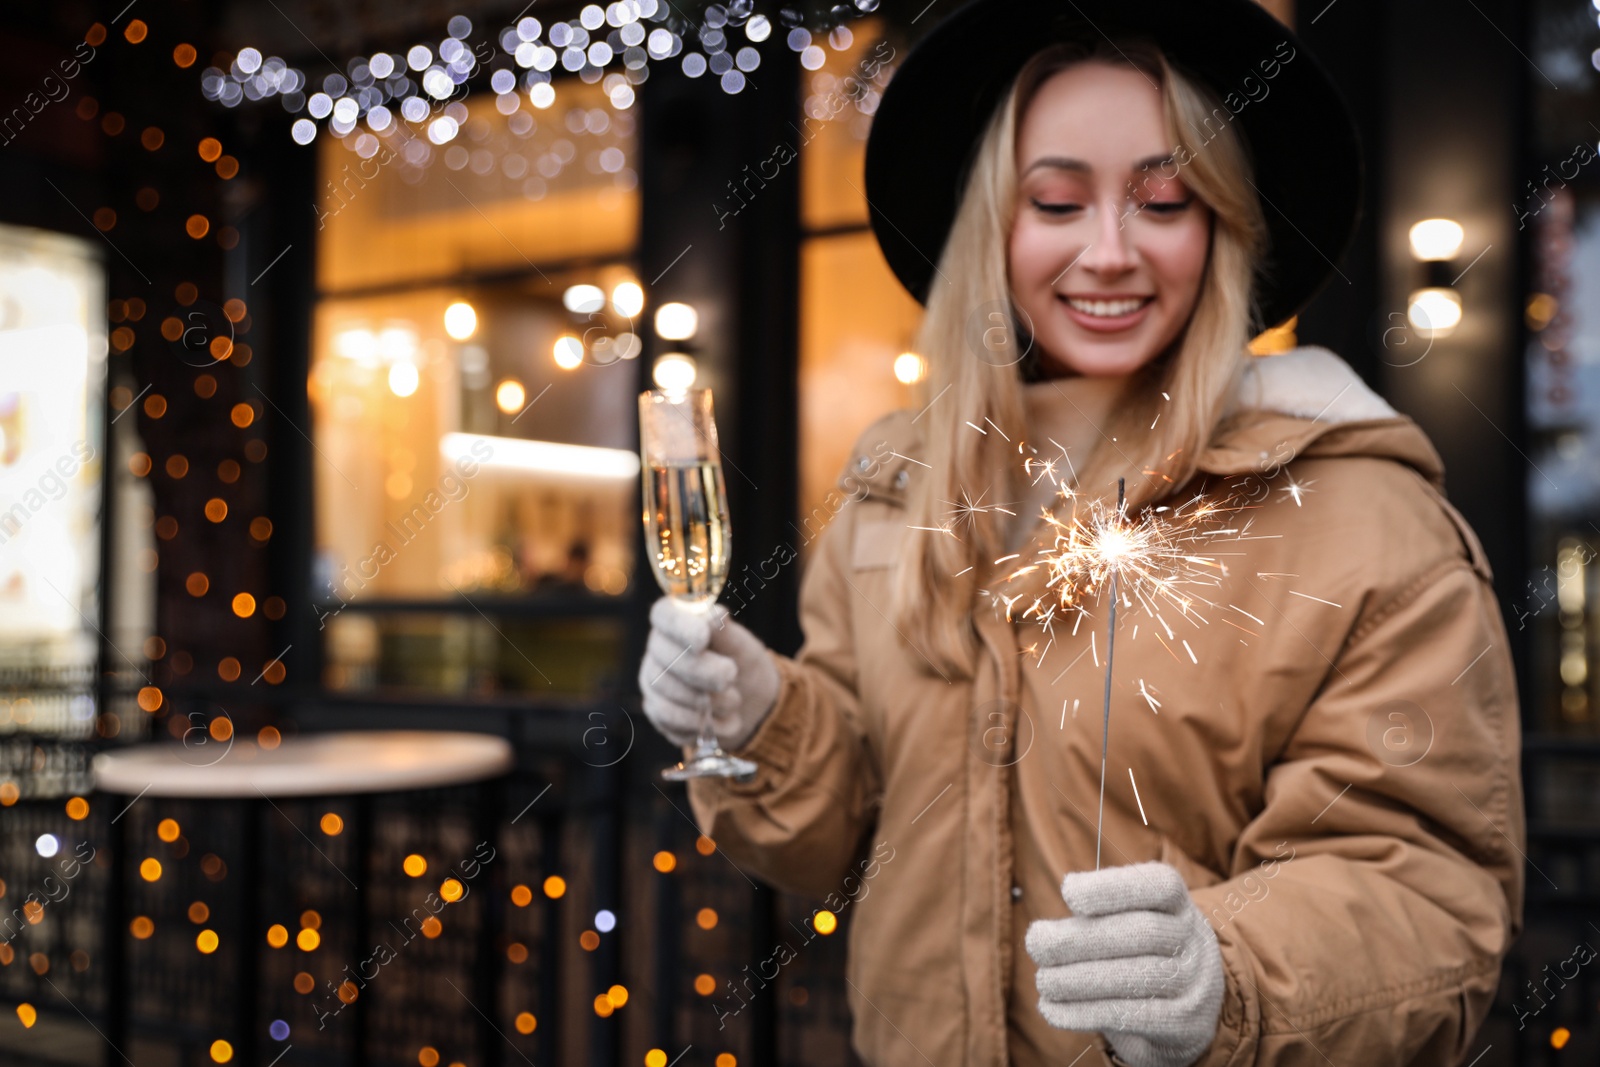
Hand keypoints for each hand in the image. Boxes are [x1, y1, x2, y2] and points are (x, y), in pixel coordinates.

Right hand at [638, 597, 779, 751]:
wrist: (747, 699)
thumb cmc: (740, 661)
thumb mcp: (740, 643)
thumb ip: (724, 630)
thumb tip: (714, 613)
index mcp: (676, 620)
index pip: (664, 615)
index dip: (680, 626)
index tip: (703, 637)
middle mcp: (657, 648)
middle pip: (666, 658)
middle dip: (703, 670)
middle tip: (731, 675)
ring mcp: (653, 680)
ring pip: (666, 689)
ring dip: (707, 699)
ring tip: (734, 700)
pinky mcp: (657, 711)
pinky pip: (669, 717)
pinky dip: (702, 722)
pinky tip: (727, 721)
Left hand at [1025, 861, 1223, 1066]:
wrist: (1188, 1005)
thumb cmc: (1140, 951)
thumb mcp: (1129, 922)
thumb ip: (1096, 919)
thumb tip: (1046, 936)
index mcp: (1178, 904)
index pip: (1158, 885)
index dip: (1113, 886)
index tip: (1067, 891)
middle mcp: (1193, 939)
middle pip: (1141, 933)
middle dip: (1081, 938)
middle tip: (1036, 943)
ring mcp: (1194, 982)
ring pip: (1134, 978)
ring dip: (1077, 980)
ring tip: (1044, 980)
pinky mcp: (1184, 1022)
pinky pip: (1130, 1016)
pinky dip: (1084, 1013)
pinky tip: (1052, 1008)